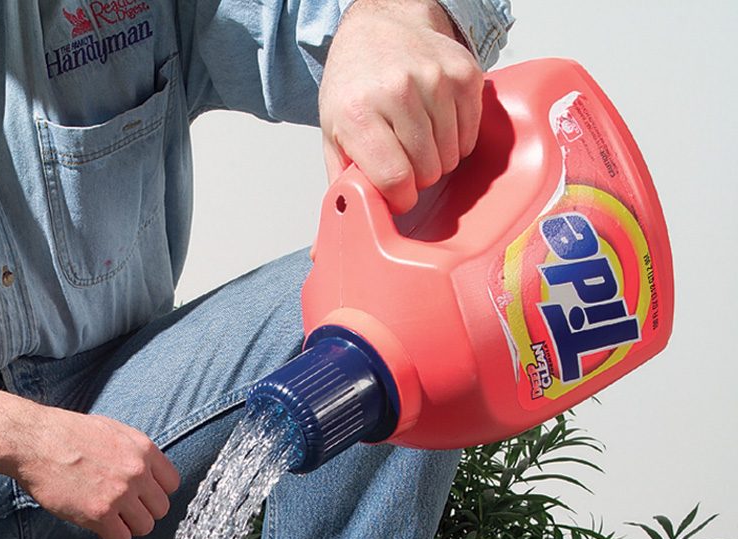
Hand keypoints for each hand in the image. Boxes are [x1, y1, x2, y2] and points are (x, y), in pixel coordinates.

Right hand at [0, 387, 179, 538]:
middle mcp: (136, 472)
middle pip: (161, 509)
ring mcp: (119, 494)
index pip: (172, 484)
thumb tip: (150, 474)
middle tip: (121, 509)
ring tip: (108, 517)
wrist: (34, 441)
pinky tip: (96, 525)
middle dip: (142, 511)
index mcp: (143, 449)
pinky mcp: (99, 514)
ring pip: (144, 527)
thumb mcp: (111, 431)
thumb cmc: (67, 434)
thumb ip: (135, 453)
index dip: (155, 492)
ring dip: (127, 526)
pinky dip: (110, 536)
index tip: (139, 495)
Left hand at [319, 0, 482, 212]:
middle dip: (417, 178)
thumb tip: (325, 252)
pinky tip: (436, 125)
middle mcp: (397, 91)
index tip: (395, 192)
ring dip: (437, 160)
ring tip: (417, 140)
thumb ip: (337, 192)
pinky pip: (470, 134)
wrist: (377, 28)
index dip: (399, 198)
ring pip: (451, 156)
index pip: (394, 180)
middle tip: (403, 159)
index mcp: (359, 114)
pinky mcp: (464, 73)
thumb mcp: (334, 139)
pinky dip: (456, 140)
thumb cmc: (353, 90)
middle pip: (427, 171)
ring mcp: (435, 79)